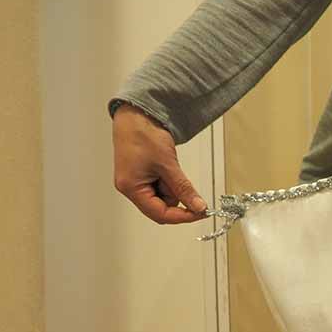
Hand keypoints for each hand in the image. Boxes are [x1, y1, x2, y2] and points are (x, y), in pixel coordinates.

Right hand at [112, 103, 208, 223]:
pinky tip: (165, 165)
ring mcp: (135, 183)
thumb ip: (183, 188)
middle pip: (161, 208)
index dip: (183, 216)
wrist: (136, 115)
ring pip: (163, 198)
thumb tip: (198, 207)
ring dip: (173, 187)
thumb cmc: (143, 134)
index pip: (160, 214)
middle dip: (176, 197)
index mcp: (131, 188)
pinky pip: (160, 187)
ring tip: (168, 165)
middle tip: (183, 181)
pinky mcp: (141, 177)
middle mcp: (130, 189)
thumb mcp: (168, 164)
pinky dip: (169, 180)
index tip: (201, 213)